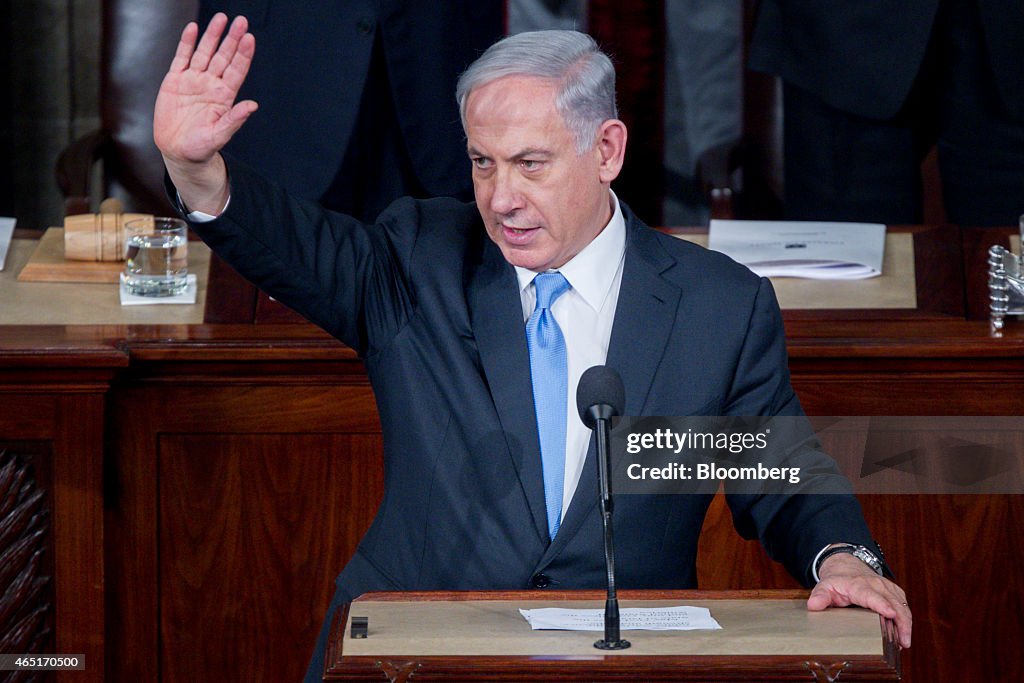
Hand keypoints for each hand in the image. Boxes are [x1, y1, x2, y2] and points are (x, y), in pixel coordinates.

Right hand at [154, 14, 256, 211]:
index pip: (237, 71)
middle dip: (232, 39)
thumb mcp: (219, 135)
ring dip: (212, 36)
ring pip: (205, 53)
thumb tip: (253, 106)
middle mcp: (211, 85)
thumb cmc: (201, 147)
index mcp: (224, 97)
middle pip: (223, 57)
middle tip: (241, 21)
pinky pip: (182, 58)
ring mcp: (193, 80)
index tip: (250, 39)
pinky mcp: (175, 81)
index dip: (243, 55)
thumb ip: (234, 120)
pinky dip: (187, 43)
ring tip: (221, 18)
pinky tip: (193, 28)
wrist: (177, 151)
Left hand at [808, 552, 911, 647]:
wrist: (847, 567)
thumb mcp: (824, 586)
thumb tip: (813, 605)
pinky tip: (904, 635)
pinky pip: (904, 606)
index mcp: (859, 585)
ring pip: (903, 605)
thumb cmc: (837, 580)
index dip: (882, 605)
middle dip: (901, 622)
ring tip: (904, 643)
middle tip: (903, 642)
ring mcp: (888, 588)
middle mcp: (877, 585)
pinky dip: (906, 620)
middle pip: (894, 603)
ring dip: (906, 624)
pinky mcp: (895, 592)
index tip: (890, 614)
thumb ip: (819, 596)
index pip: (872, 595)